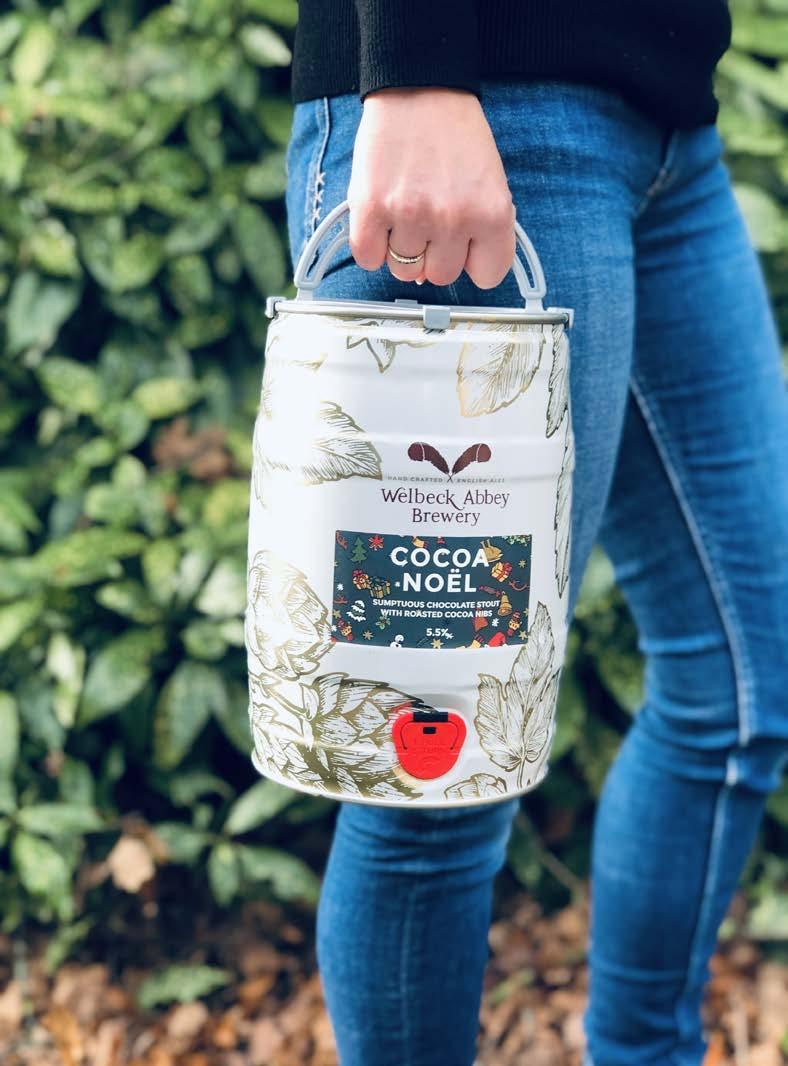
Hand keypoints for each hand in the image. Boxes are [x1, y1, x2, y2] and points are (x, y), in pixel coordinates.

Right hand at [347, 87, 515, 288]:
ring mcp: (411, 216)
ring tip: (403, 211)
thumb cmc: (454, 134)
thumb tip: (436, 270)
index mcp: (492, 214)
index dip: (471, 261)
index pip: (488, 276)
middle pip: (440, 276)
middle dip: (432, 254)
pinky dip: (370, 245)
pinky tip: (379, 219)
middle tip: (427, 219)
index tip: (462, 246)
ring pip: (403, 270)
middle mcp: (454, 219)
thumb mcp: (488, 183)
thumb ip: (478, 231)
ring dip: (400, 248)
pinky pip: (368, 258)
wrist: (419, 88)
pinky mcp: (372, 208)